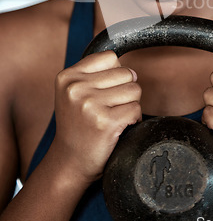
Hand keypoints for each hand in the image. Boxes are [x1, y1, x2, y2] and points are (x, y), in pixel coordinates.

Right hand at [51, 51, 141, 184]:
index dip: (114, 74)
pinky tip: (118, 127)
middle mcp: (76, 88)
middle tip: (110, 107)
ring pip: (134, 90)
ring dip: (130, 104)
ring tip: (113, 116)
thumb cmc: (78, 124)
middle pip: (126, 73)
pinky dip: (133, 119)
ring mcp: (89, 105)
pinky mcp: (106, 122)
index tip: (104, 91)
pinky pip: (136, 109)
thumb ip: (95, 73)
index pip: (110, 57)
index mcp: (67, 77)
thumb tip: (132, 71)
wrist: (69, 162)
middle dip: (125, 90)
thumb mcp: (74, 92)